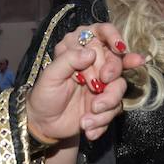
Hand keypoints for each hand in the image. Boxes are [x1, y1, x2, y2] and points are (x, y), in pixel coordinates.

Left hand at [27, 24, 145, 143]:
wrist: (44, 123)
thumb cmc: (44, 94)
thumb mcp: (50, 76)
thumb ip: (68, 60)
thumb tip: (90, 52)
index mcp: (80, 49)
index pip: (102, 33)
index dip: (113, 36)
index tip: (119, 48)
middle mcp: (95, 64)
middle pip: (116, 60)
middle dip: (112, 74)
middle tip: (97, 86)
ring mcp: (103, 84)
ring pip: (119, 87)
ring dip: (107, 104)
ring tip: (86, 119)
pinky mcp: (107, 103)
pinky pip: (115, 109)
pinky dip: (102, 121)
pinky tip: (88, 129)